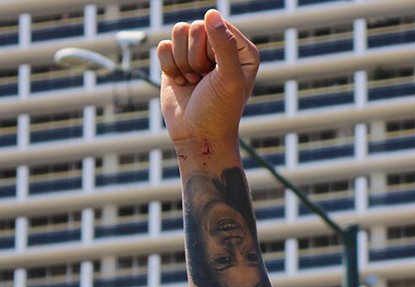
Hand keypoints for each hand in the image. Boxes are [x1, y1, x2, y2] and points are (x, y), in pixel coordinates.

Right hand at [158, 9, 258, 145]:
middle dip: (194, 58)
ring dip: (181, 62)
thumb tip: (211, 13)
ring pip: (177, 32)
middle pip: (195, 27)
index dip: (210, 51)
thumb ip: (223, 45)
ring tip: (194, 81)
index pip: (217, 26)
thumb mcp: (229, 79)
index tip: (216, 73)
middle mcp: (221, 46)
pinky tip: (181, 82)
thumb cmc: (219, 110)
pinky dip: (169, 67)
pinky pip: (163, 46)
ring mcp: (198, 51)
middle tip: (204, 80)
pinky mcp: (177, 58)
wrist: (197, 134)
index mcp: (242, 49)